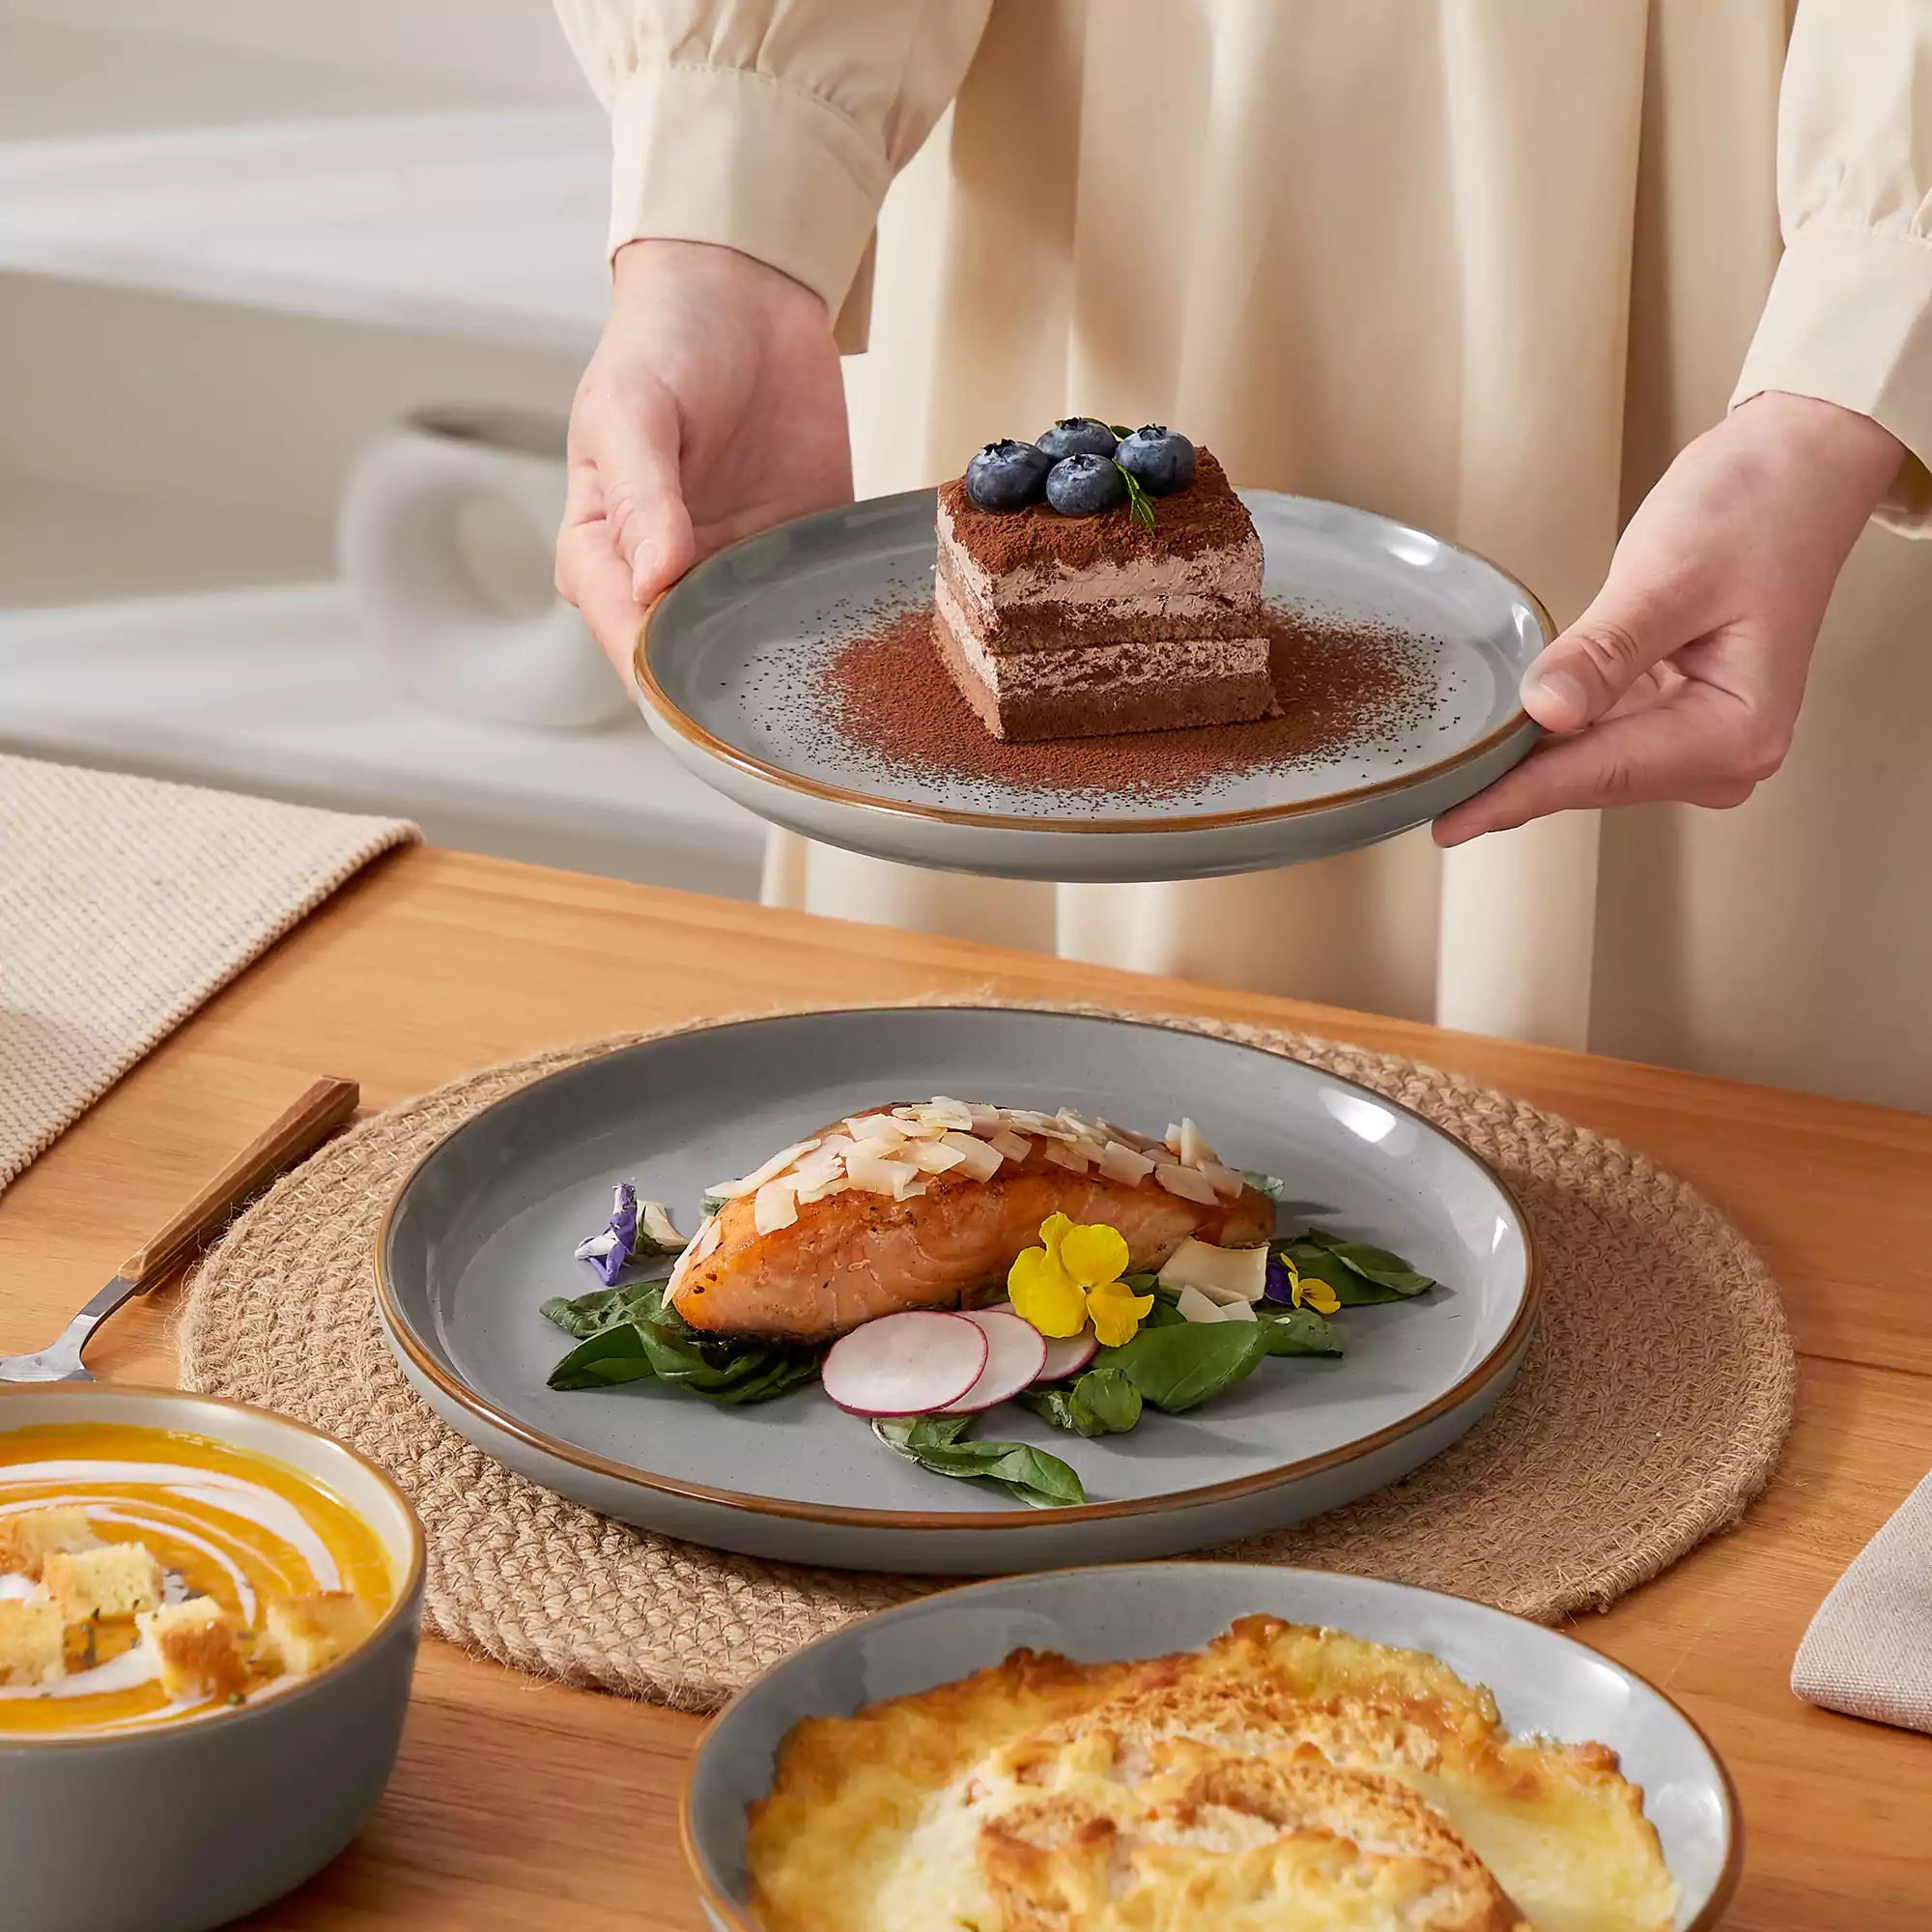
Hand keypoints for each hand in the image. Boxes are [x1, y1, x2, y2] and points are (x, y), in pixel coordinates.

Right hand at [556, 239, 853, 683]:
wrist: (742, 288)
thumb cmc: (660, 342)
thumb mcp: (630, 410)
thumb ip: (642, 497)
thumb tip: (652, 582)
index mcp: (604, 555)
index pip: (627, 641)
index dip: (663, 680)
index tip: (706, 701)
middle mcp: (670, 578)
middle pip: (694, 667)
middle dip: (732, 691)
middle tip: (781, 704)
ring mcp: (739, 569)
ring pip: (760, 650)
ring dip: (792, 668)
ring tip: (830, 686)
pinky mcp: (802, 550)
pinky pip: (821, 604)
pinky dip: (842, 621)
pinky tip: (866, 638)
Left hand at [1434, 392, 1902, 844]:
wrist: (1797, 468)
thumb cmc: (1754, 509)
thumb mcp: (1669, 576)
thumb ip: (1605, 651)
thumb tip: (1547, 712)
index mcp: (1736, 730)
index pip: (1601, 773)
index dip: (1517, 796)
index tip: (1450, 822)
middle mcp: (1726, 752)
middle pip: (1593, 779)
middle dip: (1515, 780)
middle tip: (1431, 786)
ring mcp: (1703, 740)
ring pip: (1591, 765)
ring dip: (1528, 762)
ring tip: (1452, 768)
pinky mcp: (1679, 717)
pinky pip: (1600, 739)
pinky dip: (1553, 735)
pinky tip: (1503, 733)